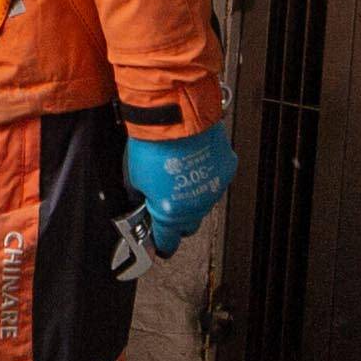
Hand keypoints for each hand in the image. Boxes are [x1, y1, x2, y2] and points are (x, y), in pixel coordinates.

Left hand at [122, 120, 235, 254]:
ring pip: (204, 203)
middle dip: (177, 220)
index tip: (158, 244)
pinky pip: (215, 180)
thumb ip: (141, 197)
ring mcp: (214, 188)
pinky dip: (205, 175)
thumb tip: (141, 203)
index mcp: (171, 212)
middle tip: (166, 205)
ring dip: (192, 196)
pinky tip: (192, 161)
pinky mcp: (226, 169)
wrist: (176, 115)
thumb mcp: (134, 177)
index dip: (161, 244)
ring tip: (178, 177)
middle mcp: (197, 205)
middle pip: (188, 225)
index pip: (167, 241)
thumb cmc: (153, 144)